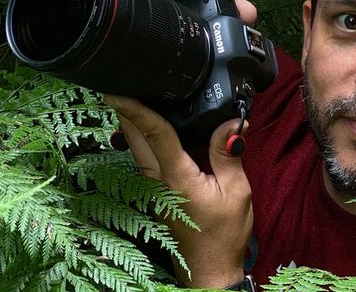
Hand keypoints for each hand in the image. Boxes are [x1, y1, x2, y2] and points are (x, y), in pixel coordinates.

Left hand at [105, 95, 251, 287]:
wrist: (209, 270)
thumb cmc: (223, 235)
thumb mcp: (236, 191)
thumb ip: (227, 154)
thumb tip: (232, 122)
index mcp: (176, 178)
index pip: (154, 134)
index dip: (137, 109)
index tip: (119, 90)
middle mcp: (158, 183)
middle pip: (135, 139)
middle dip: (126, 111)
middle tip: (121, 86)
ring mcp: (154, 191)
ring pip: (136, 150)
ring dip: (132, 125)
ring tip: (132, 100)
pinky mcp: (158, 196)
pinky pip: (146, 161)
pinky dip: (143, 141)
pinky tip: (150, 132)